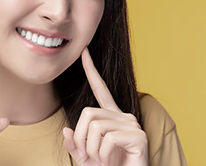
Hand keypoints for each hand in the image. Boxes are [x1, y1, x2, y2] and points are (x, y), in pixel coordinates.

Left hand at [63, 48, 147, 165]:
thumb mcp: (85, 156)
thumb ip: (75, 144)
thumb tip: (67, 129)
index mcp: (111, 116)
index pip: (100, 88)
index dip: (91, 70)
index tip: (84, 51)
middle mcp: (123, 115)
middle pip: (88, 113)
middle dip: (82, 139)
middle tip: (90, 156)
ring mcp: (132, 124)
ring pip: (96, 127)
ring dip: (93, 150)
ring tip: (104, 161)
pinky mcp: (138, 136)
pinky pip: (108, 140)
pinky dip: (103, 156)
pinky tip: (113, 162)